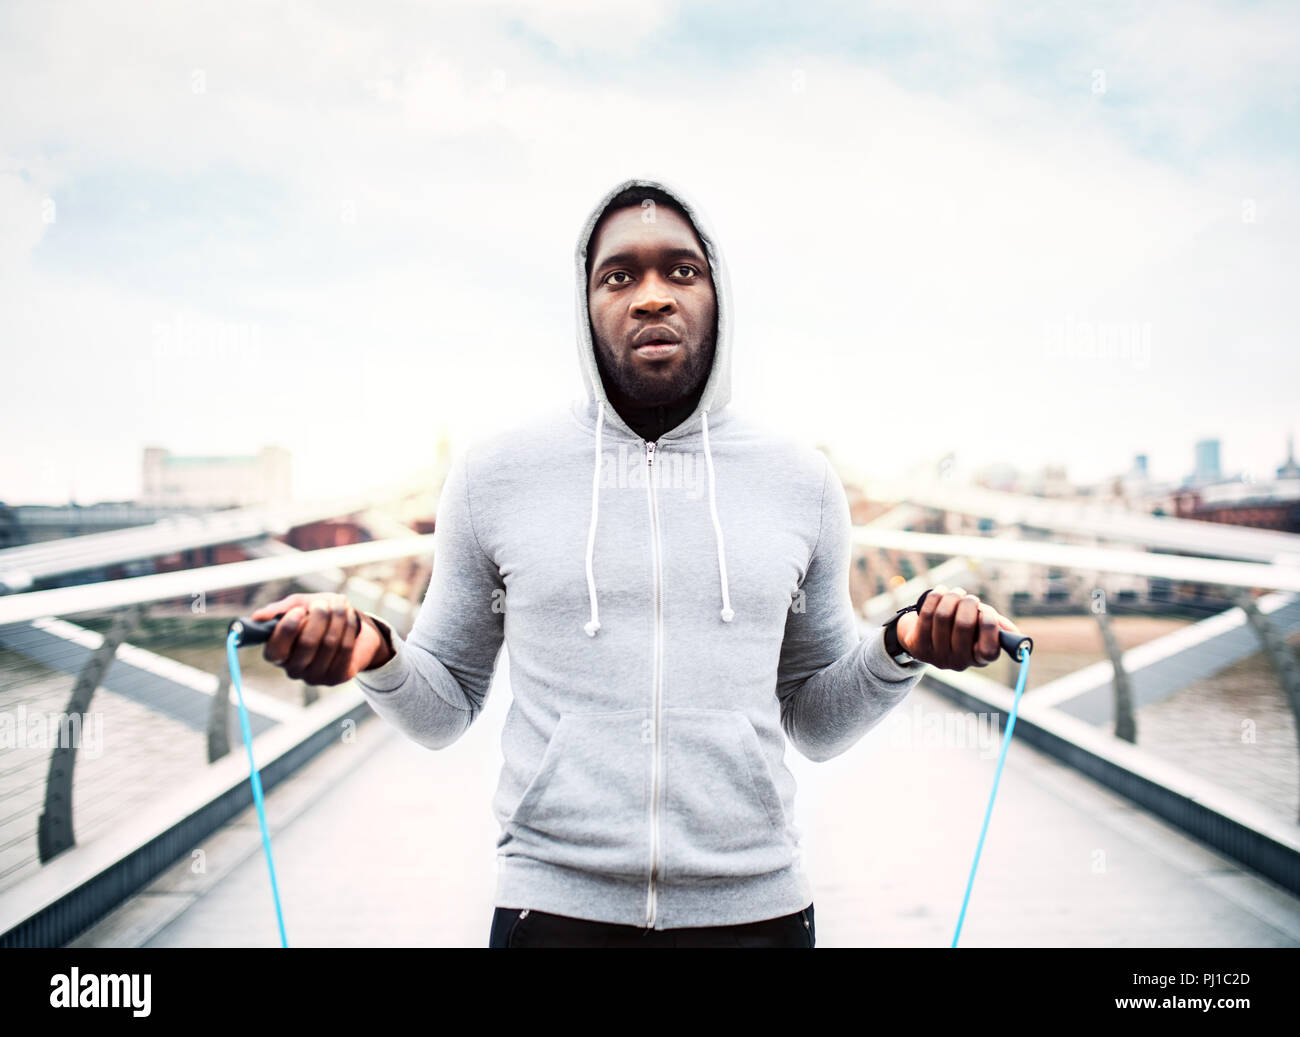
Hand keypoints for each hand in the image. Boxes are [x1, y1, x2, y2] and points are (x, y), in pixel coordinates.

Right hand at [250, 592, 391, 685]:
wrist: (348, 629)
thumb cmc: (316, 616)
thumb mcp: (297, 607)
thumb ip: (278, 610)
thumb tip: (258, 616)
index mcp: (277, 654)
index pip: (276, 649)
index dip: (287, 629)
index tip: (299, 610)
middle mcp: (293, 669)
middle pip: (307, 643)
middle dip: (318, 618)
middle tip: (323, 604)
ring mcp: (315, 676)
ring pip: (329, 643)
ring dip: (337, 618)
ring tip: (339, 604)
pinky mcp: (336, 677)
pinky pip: (345, 649)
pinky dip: (348, 627)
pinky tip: (349, 615)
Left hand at [895, 585, 1020, 670]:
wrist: (924, 637)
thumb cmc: (960, 629)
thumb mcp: (980, 628)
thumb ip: (998, 627)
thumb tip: (1017, 634)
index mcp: (979, 658)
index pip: (989, 649)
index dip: (989, 624)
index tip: (986, 611)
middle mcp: (959, 661)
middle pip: (964, 624)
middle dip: (968, 603)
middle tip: (969, 598)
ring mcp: (937, 655)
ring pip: (944, 616)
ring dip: (952, 597)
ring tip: (956, 593)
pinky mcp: (919, 646)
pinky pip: (927, 614)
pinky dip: (936, 597)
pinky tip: (941, 592)